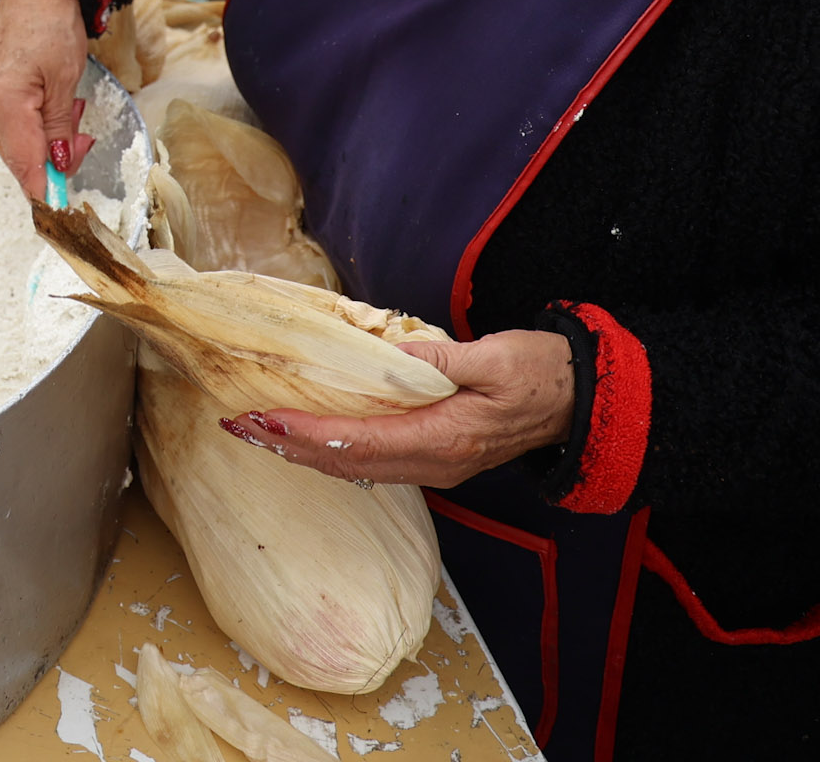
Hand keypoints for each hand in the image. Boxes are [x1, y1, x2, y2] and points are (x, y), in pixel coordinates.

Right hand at [0, 0, 94, 199]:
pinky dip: (35, 128)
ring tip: (74, 116)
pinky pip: (11, 125)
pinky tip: (56, 111)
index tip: (63, 212)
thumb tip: (58, 165)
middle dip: (51, 163)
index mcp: (3, 102)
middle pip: (17, 158)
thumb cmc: (51, 22)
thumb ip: (60, 128)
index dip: (45, 191)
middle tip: (84, 144)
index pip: (23, 164)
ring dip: (46, 143)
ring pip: (15, 143)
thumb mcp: (66, 80)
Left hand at [221, 330, 577, 487]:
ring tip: (256, 431)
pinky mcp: (433, 454)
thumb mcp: (499, 357)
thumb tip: (396, 353)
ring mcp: (433, 463)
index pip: (360, 441)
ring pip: (353, 465)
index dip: (307, 433)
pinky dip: (329, 448)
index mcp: (445, 438)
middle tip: (238, 427)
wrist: (581, 402)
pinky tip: (304, 435)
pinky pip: (370, 458)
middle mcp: (433, 460)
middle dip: (288, 446)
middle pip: (345, 462)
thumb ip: (446, 358)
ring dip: (302, 450)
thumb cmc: (543, 374)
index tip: (264, 419)